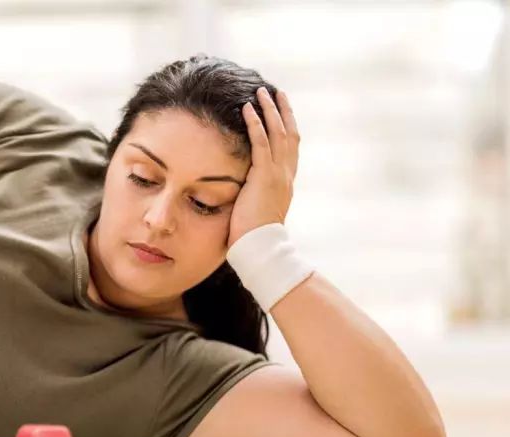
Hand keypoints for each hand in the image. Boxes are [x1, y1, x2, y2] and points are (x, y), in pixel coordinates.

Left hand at [228, 86, 300, 248]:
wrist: (261, 247)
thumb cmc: (255, 237)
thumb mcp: (258, 210)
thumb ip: (255, 196)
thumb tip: (243, 192)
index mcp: (286, 182)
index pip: (290, 149)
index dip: (287, 128)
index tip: (282, 112)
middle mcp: (286, 175)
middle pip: (289, 134)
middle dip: (282, 112)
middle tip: (276, 92)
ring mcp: (278, 174)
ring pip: (277, 133)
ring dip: (269, 110)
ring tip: (260, 92)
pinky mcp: (264, 176)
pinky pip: (260, 143)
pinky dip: (255, 124)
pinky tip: (248, 109)